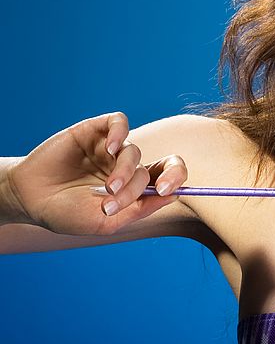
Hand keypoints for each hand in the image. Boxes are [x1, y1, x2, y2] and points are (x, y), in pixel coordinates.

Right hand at [7, 112, 187, 234]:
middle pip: (160, 165)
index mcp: (138, 188)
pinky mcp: (96, 131)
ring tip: (109, 190)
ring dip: (126, 173)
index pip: (171, 177)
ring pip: (135, 152)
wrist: (28, 199)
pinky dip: (119, 133)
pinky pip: (119, 122)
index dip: (177, 179)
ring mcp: (113, 148)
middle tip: (152, 190)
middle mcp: (130, 166)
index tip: (168, 190)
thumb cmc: (67, 213)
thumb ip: (138, 210)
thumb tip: (171, 196)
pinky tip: (110, 149)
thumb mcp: (104, 222)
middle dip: (151, 182)